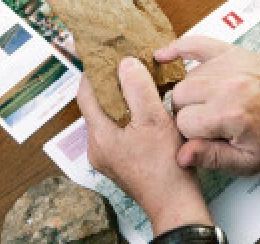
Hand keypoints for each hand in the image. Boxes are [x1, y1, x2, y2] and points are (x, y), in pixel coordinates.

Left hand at [78, 58, 212, 234]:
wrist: (175, 204)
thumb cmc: (165, 166)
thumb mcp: (154, 119)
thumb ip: (138, 89)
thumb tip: (125, 64)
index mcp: (99, 135)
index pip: (85, 94)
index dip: (93, 72)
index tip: (103, 55)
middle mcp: (97, 148)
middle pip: (96, 106)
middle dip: (109, 85)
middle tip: (126, 67)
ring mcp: (107, 158)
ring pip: (108, 120)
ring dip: (120, 102)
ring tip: (138, 86)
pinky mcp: (120, 164)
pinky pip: (117, 133)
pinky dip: (127, 118)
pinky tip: (144, 113)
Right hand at [159, 36, 259, 173]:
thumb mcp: (249, 161)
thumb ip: (212, 158)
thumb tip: (180, 155)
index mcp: (229, 115)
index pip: (183, 123)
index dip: (192, 134)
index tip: (207, 137)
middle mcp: (225, 86)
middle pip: (179, 98)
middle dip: (188, 113)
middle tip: (209, 123)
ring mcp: (227, 65)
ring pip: (185, 78)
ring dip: (191, 92)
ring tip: (210, 103)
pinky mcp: (231, 51)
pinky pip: (195, 43)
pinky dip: (177, 48)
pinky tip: (162, 56)